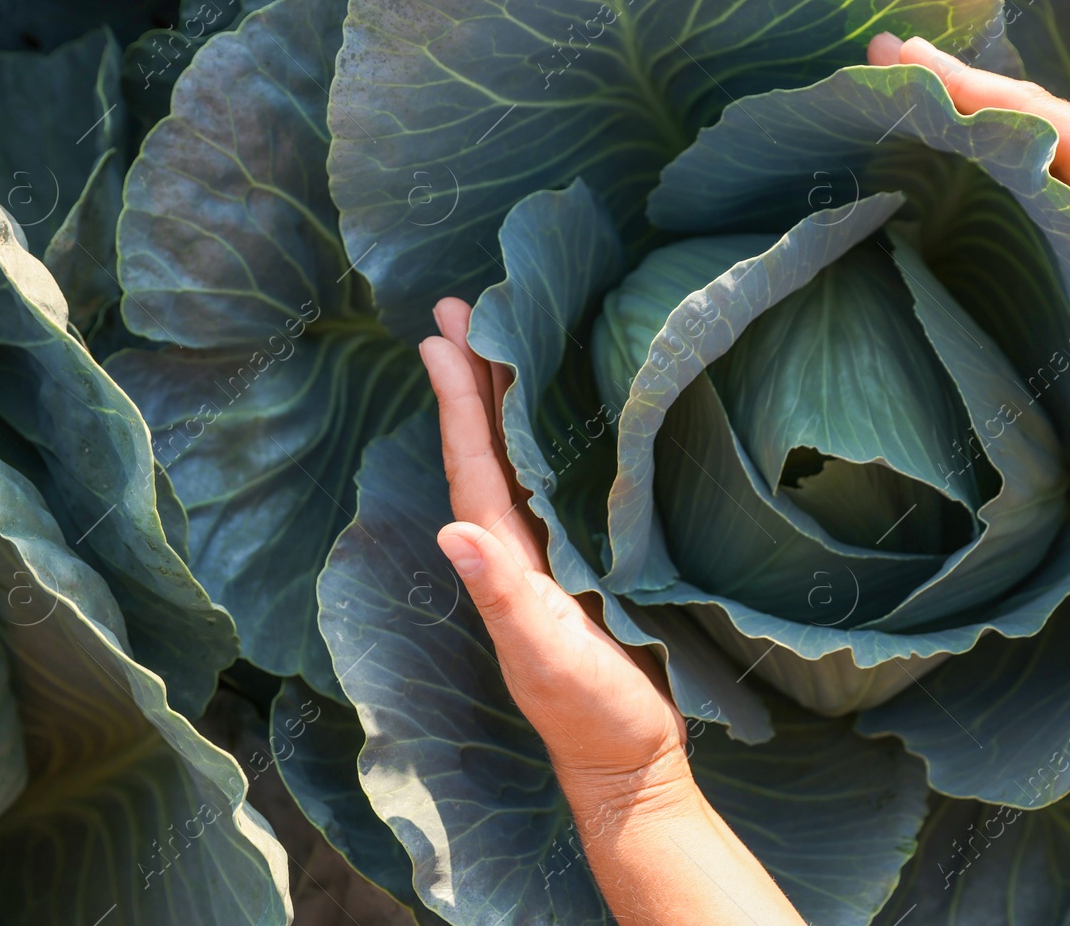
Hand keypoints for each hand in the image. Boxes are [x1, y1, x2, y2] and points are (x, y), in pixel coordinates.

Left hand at [419, 298, 688, 800]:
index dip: (457, 402)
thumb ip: (502, 597)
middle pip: (487, 448)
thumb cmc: (590, 711)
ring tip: (497, 340)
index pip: (474, 466)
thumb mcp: (544, 657)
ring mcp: (549, 557)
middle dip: (471, 379)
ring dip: (501, 401)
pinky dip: (545, 441)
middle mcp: (517, 549)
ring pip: (518, 461)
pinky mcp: (584, 567)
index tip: (439, 338)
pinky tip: (556, 419)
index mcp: (505, 559)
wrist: (630, 761)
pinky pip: (555, 485)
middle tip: (458, 309)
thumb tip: (452, 533)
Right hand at [867, 34, 1069, 428]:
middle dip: (952, 86)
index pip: (1033, 114)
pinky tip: (954, 181)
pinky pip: (1022, 204)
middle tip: (882, 57)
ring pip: (1014, 156)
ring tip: (902, 101)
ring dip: (961, 125)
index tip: (908, 53)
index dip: (970, 82)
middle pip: (1015, 121)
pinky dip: (984, 180)